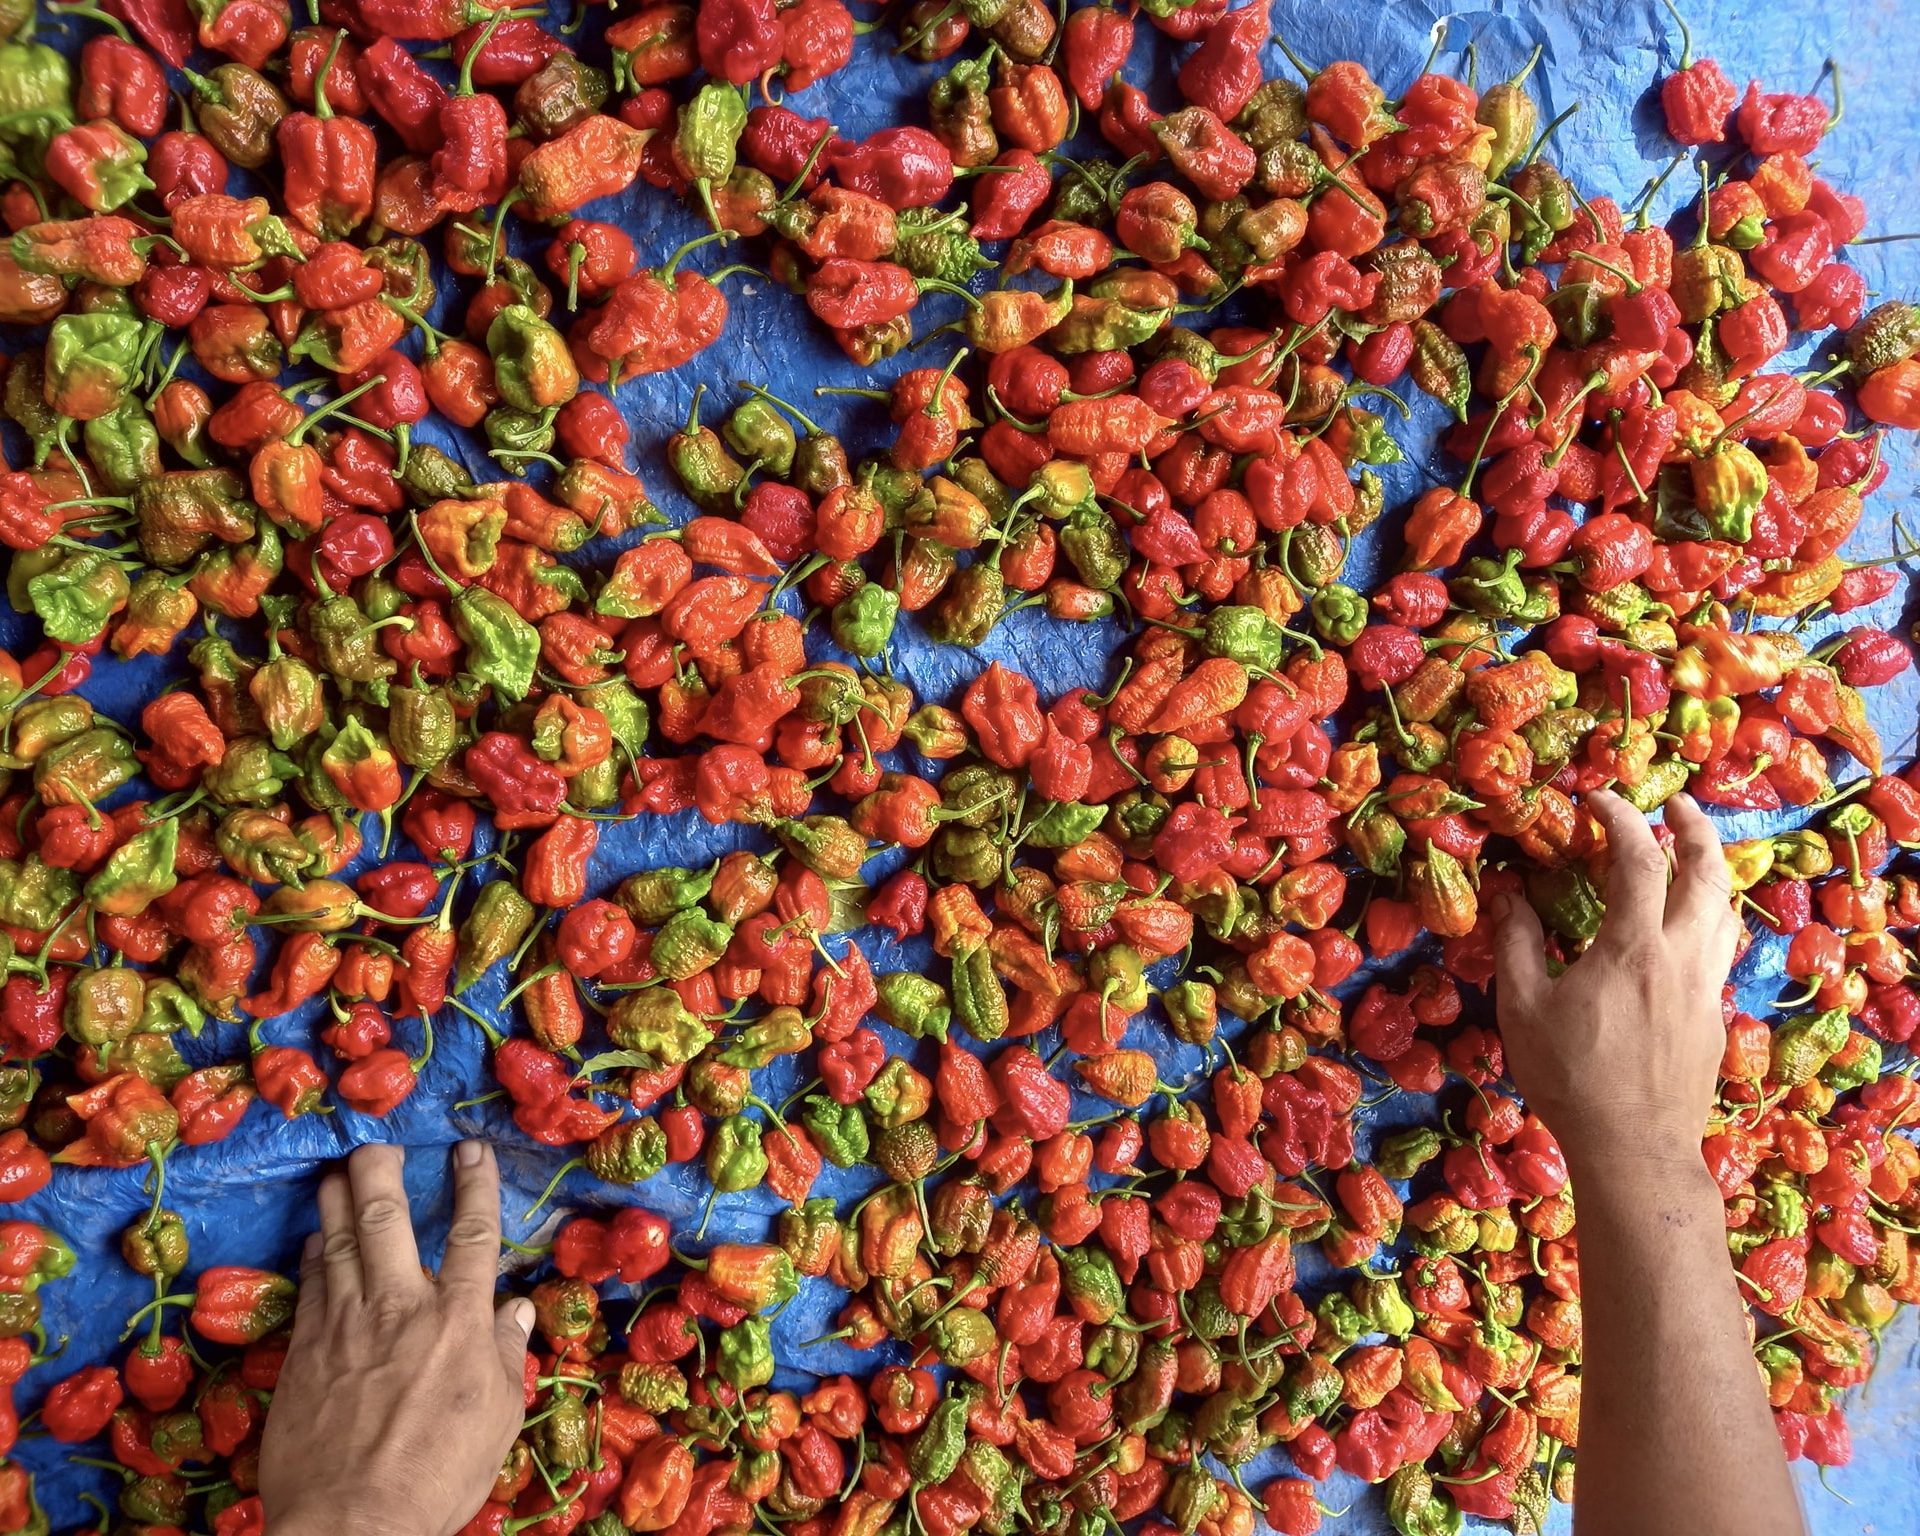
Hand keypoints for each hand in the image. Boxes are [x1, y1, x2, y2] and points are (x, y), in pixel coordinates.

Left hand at [260, 1143, 533, 1535]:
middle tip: (376, 1142)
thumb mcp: (497, 1418)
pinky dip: (315, 1254)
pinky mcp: (306, 1352)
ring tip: (336, 1170)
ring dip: (337, 1199)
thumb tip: (515, 1312)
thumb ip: (505, 1356)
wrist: (352, 1523)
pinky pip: (311, 1285)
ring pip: (340, 1241)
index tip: (470, 1150)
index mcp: (459, 1322)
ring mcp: (347, 1326)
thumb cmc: (438, 1477)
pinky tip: (315, 1237)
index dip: (475, 1186)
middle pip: (388, 1218)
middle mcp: (401, 1308)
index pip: (473, 1235)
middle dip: (382, 1170)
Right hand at [1490, 790, 1738, 1177]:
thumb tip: (1507, 894)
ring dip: (1711, 872)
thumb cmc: (1570, 1078)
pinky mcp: (1715, 1016)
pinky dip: (1708, 919)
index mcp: (1634, 947)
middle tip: (1675, 805)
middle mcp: (1682, 957)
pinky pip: (1719, 950)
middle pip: (1707, 873)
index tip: (1597, 799)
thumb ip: (1518, 943)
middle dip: (1694, 829)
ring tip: (1692, 855)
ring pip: (1725, 911)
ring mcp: (1706, 987)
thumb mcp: (1524, 1008)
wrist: (1635, 1149)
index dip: (1620, 817)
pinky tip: (1684, 930)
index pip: (1639, 858)